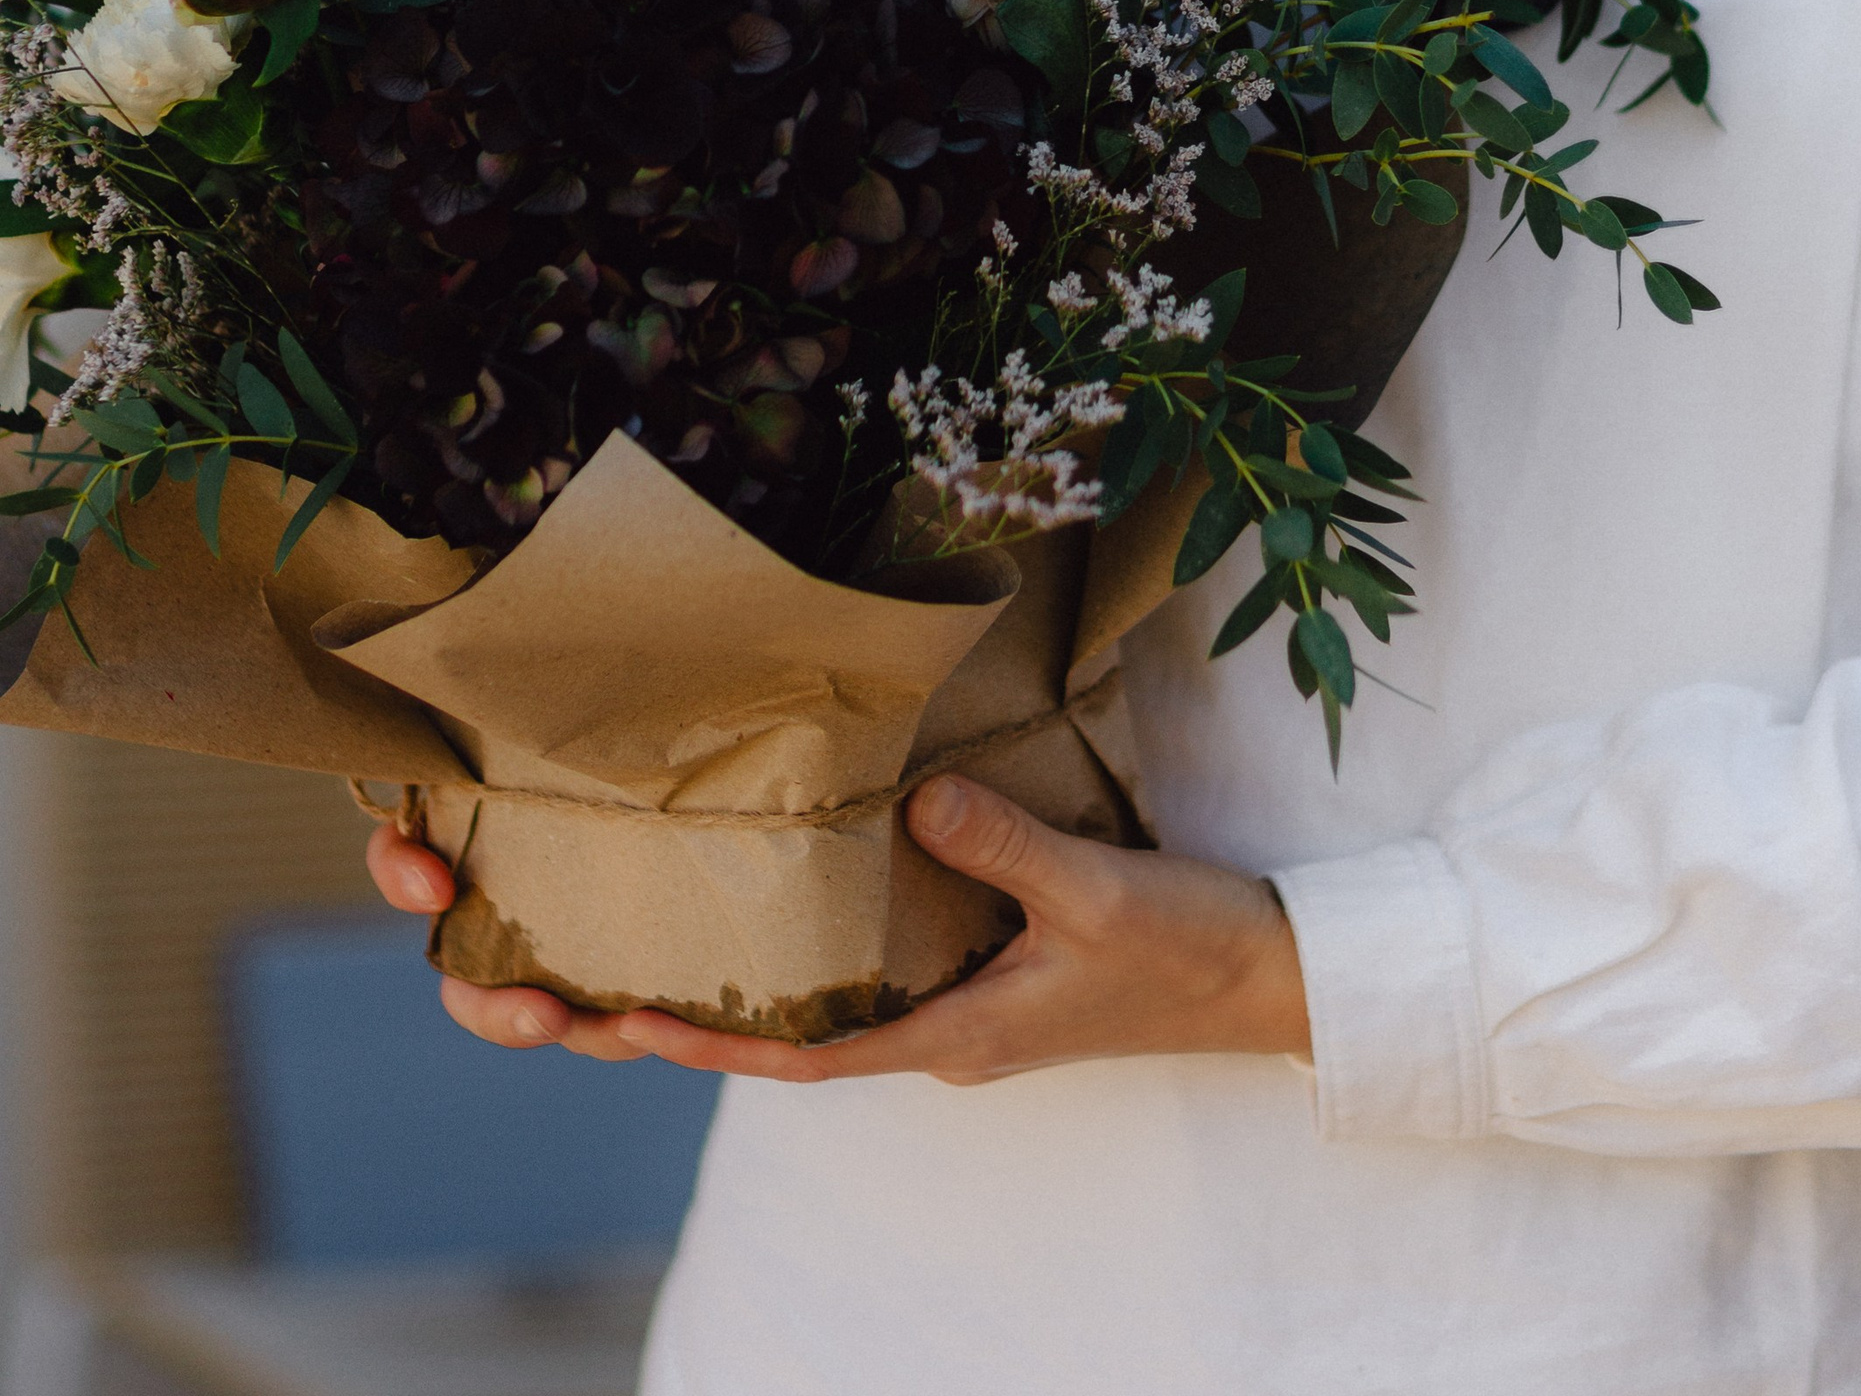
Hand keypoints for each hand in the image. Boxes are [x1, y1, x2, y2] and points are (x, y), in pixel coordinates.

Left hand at [363, 775, 1311, 1081]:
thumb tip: (914, 802)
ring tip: (651, 932)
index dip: (715, 1043)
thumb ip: (1003, 848)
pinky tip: (786, 882)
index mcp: (954, 1038)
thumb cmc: (1185, 946)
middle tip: (590, 984)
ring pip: (832, 996)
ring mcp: (962, 1000)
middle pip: (797, 1034)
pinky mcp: (987, 963)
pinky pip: (882, 958)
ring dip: (751, 975)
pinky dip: (821, 934)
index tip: (625, 1024)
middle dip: (698, 1014)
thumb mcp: (1092, 893)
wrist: (1271, 972)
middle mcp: (941, 1030)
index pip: (807, 1058)